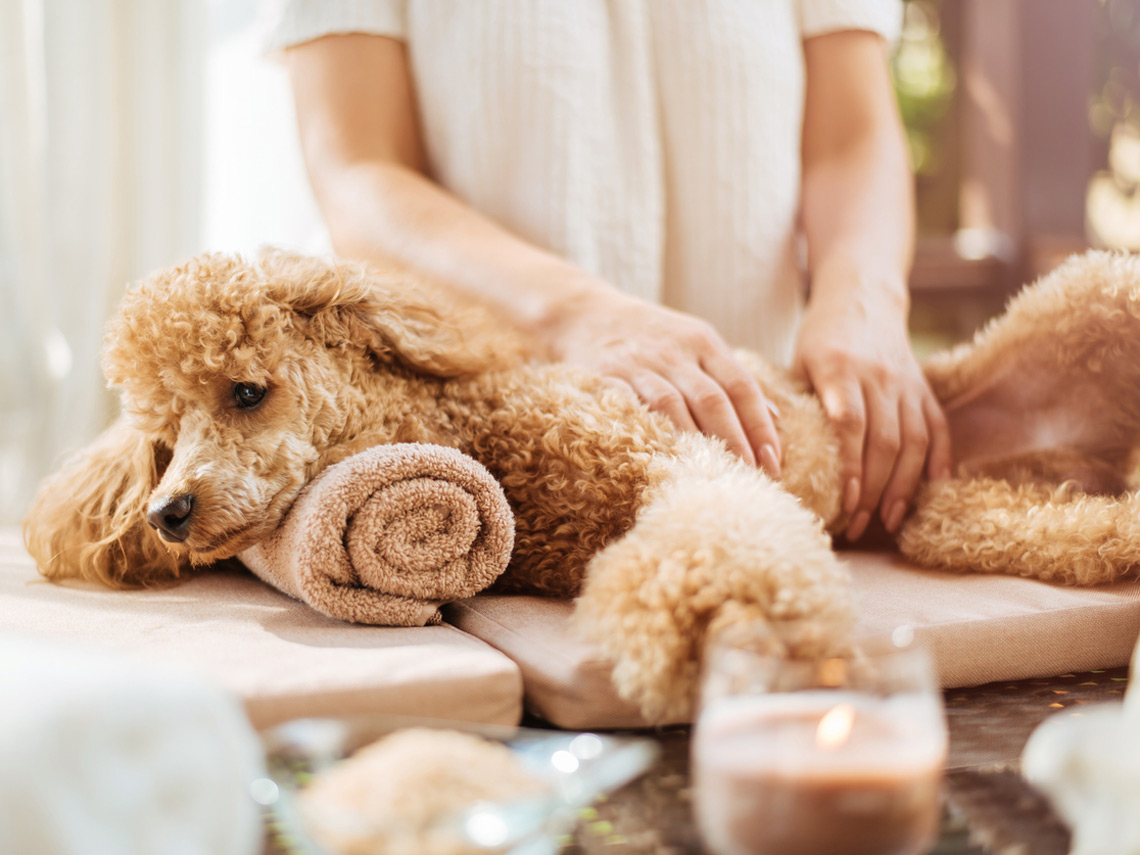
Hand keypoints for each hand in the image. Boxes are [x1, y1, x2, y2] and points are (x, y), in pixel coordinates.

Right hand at [547, 288, 782, 475]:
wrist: (586, 313)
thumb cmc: (652, 336)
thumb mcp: (697, 344)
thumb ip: (732, 378)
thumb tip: (776, 418)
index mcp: (703, 342)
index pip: (741, 386)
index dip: (760, 426)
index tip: (774, 461)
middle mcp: (674, 352)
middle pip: (712, 399)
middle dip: (735, 441)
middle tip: (751, 478)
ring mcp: (639, 365)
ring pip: (673, 406)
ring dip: (696, 444)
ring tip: (713, 476)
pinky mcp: (605, 378)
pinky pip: (630, 408)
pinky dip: (649, 433)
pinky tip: (663, 459)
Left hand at [794, 282, 950, 540]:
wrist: (862, 297)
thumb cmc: (820, 337)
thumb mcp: (797, 362)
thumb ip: (792, 404)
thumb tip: (773, 457)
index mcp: (840, 369)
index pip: (850, 426)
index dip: (851, 468)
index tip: (845, 503)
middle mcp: (879, 378)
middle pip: (885, 443)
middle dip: (874, 490)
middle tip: (858, 525)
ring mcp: (906, 384)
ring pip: (914, 442)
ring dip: (903, 486)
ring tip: (889, 520)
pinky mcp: (924, 388)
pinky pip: (938, 428)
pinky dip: (939, 461)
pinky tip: (931, 490)